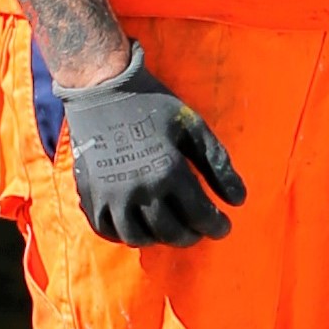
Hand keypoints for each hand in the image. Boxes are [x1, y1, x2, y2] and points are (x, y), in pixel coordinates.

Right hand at [59, 53, 244, 250]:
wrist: (102, 89)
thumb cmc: (154, 106)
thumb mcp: (194, 129)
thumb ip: (218, 165)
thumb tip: (239, 201)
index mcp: (168, 171)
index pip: (199, 216)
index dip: (216, 226)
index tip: (223, 226)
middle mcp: (139, 189)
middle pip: (170, 232)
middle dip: (191, 236)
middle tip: (199, 230)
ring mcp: (110, 194)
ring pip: (137, 237)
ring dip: (159, 239)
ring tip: (171, 229)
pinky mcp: (90, 193)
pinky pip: (106, 229)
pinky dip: (125, 235)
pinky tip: (140, 226)